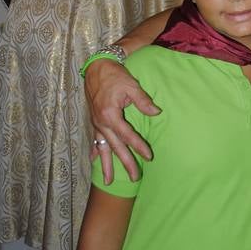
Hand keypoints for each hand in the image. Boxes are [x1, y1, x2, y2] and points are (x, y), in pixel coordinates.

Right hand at [85, 58, 159, 182]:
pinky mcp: (94, 121)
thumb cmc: (115, 76)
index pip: (127, 135)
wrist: (96, 68)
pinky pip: (94, 140)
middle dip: (125, 163)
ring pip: (102, 148)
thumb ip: (143, 101)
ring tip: (108, 181)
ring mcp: (96, 123)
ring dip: (106, 165)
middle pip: (115, 147)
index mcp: (110, 115)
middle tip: (134, 177)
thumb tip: (157, 112)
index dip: (139, 146)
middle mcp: (101, 123)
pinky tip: (94, 161)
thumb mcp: (131, 86)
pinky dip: (95, 152)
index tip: (149, 156)